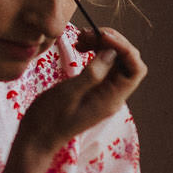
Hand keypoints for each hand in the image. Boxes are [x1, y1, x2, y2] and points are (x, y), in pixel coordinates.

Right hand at [16, 28, 146, 157]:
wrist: (37, 138)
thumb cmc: (50, 119)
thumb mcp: (69, 93)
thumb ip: (93, 73)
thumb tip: (112, 53)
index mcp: (112, 99)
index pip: (135, 69)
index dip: (125, 48)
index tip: (102, 36)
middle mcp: (113, 95)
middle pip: (127, 62)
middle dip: (111, 42)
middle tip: (87, 33)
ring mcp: (104, 92)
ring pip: (114, 61)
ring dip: (101, 44)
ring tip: (80, 38)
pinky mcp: (93, 89)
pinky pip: (102, 66)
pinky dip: (94, 52)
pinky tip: (80, 46)